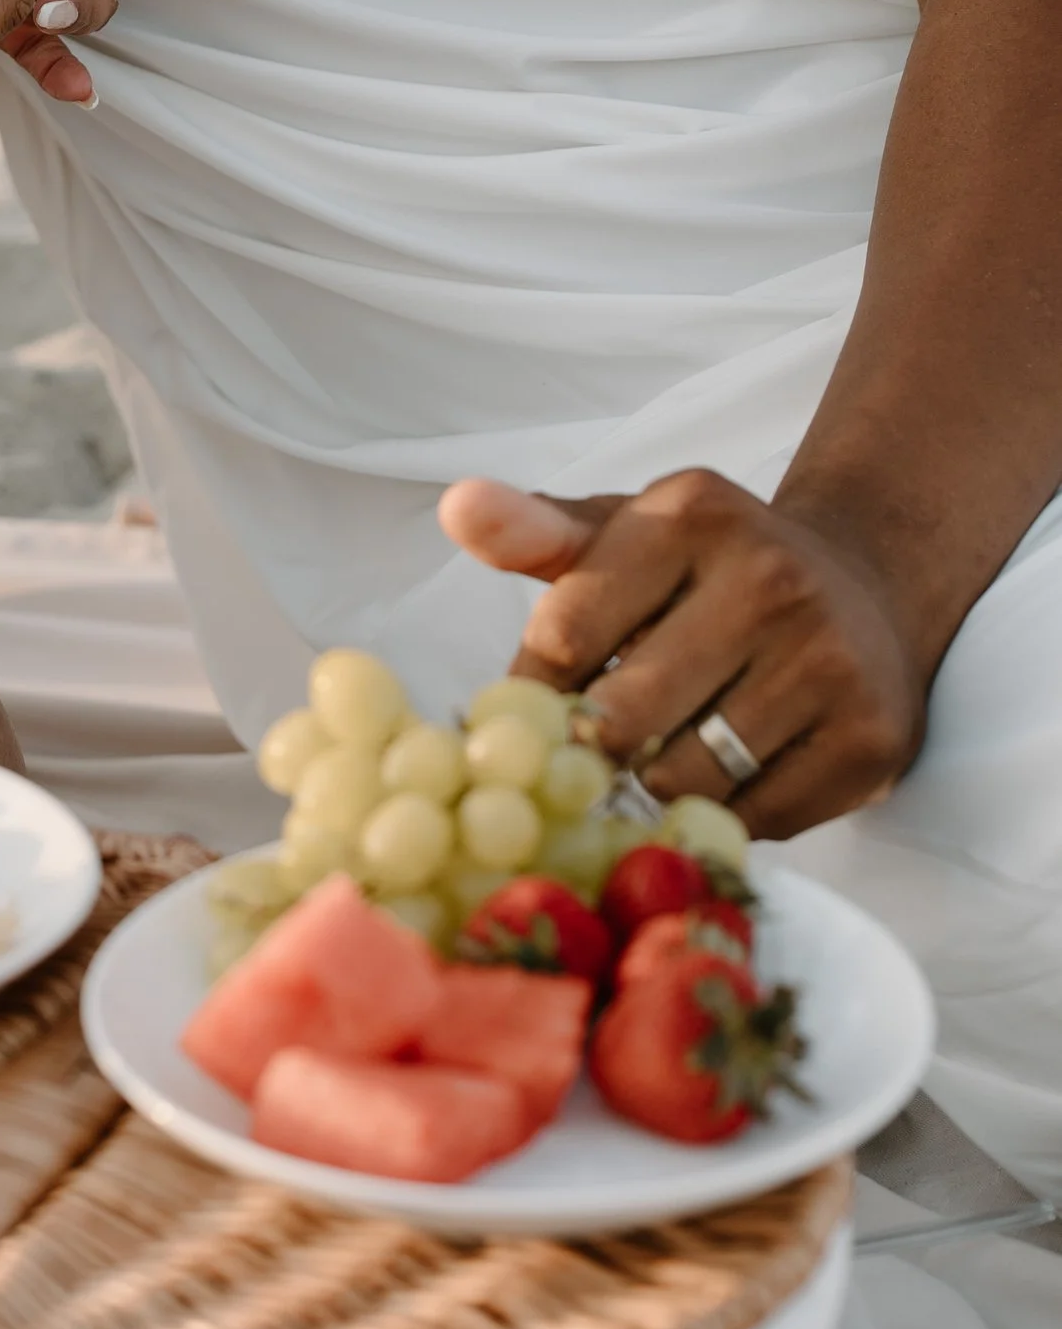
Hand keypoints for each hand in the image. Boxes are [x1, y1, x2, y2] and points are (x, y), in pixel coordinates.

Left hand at [437, 469, 935, 835]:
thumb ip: (535, 532)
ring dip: (654, 787)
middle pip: (621, 717)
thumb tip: (458, 508)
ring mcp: (828, 660)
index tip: (536, 712)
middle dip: (592, 749)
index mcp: (692, 513)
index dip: (533, 693)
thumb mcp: (624, 533)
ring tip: (661, 758)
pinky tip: (730, 776)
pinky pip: (755, 819)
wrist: (867, 591)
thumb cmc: (709, 571)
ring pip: (685, 778)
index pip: (564, 636)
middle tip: (593, 754)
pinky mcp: (871, 740)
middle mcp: (770, 577)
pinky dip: (724, 817)